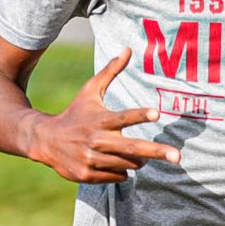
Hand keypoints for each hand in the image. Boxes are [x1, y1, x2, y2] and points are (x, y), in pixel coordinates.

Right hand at [28, 48, 179, 182]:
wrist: (46, 140)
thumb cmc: (76, 112)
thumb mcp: (90, 90)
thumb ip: (111, 71)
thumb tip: (129, 49)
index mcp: (101, 119)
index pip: (124, 116)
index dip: (140, 115)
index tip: (157, 113)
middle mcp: (97, 140)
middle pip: (133, 148)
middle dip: (157, 152)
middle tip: (178, 156)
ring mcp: (91, 159)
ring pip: (129, 164)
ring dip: (139, 160)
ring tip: (139, 154)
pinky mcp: (87, 175)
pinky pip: (118, 176)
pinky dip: (122, 170)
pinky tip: (113, 161)